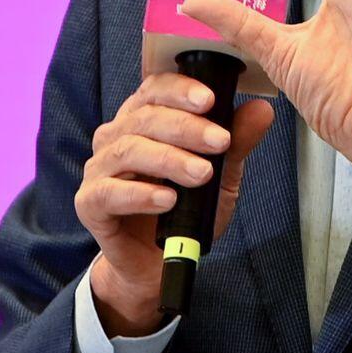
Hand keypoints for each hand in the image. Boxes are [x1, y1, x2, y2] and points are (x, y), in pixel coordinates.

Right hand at [74, 72, 274, 336]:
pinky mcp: (89, 203)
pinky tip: (167, 200)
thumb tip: (262, 109)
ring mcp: (99, 169)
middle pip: (144, 118)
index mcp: (142, 119)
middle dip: (186, 128)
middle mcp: (115, 137)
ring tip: (201, 174)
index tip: (211, 100)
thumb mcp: (220, 177)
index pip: (155, 89)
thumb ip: (235, 143)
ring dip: (169, 160)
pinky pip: (109, 192)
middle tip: (219, 142)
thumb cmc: (184, 212)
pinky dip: (140, 194)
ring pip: (128, 151)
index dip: (181, 90)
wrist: (156, 263)